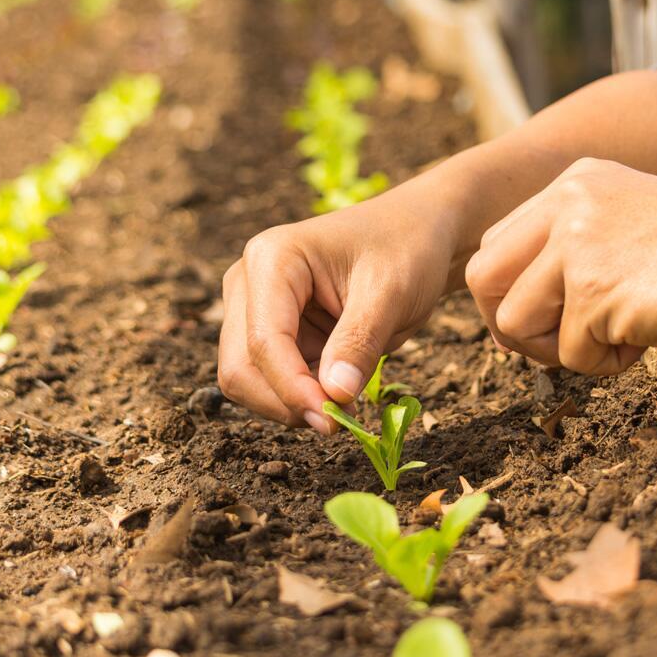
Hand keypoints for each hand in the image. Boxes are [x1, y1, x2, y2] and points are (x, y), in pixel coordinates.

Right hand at [219, 193, 458, 432]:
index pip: (264, 342)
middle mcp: (249, 283)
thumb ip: (359, 343)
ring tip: (345, 402)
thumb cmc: (406, 249)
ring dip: (292, 404)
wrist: (415, 234)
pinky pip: (271, 382)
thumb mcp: (392, 292)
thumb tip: (334, 396)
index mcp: (271, 259)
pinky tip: (339, 389)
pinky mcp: (271, 332)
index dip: (293, 390)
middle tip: (340, 421)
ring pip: (248, 381)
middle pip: (241, 368)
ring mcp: (255, 309)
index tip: (334, 421)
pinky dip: (301, 397)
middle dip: (286, 402)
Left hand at [465, 158, 656, 372]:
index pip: (496, 244)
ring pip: (512, 323)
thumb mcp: (634, 229)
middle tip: (562, 346)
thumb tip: (505, 307)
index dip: (512, 295)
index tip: (549, 322)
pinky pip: (568, 354)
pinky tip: (649, 338)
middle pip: (483, 278)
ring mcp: (580, 241)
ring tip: (617, 341)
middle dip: (513, 326)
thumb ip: (574, 247)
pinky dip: (603, 365)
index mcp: (579, 179)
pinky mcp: (596, 288)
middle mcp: (571, 199)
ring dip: (560, 351)